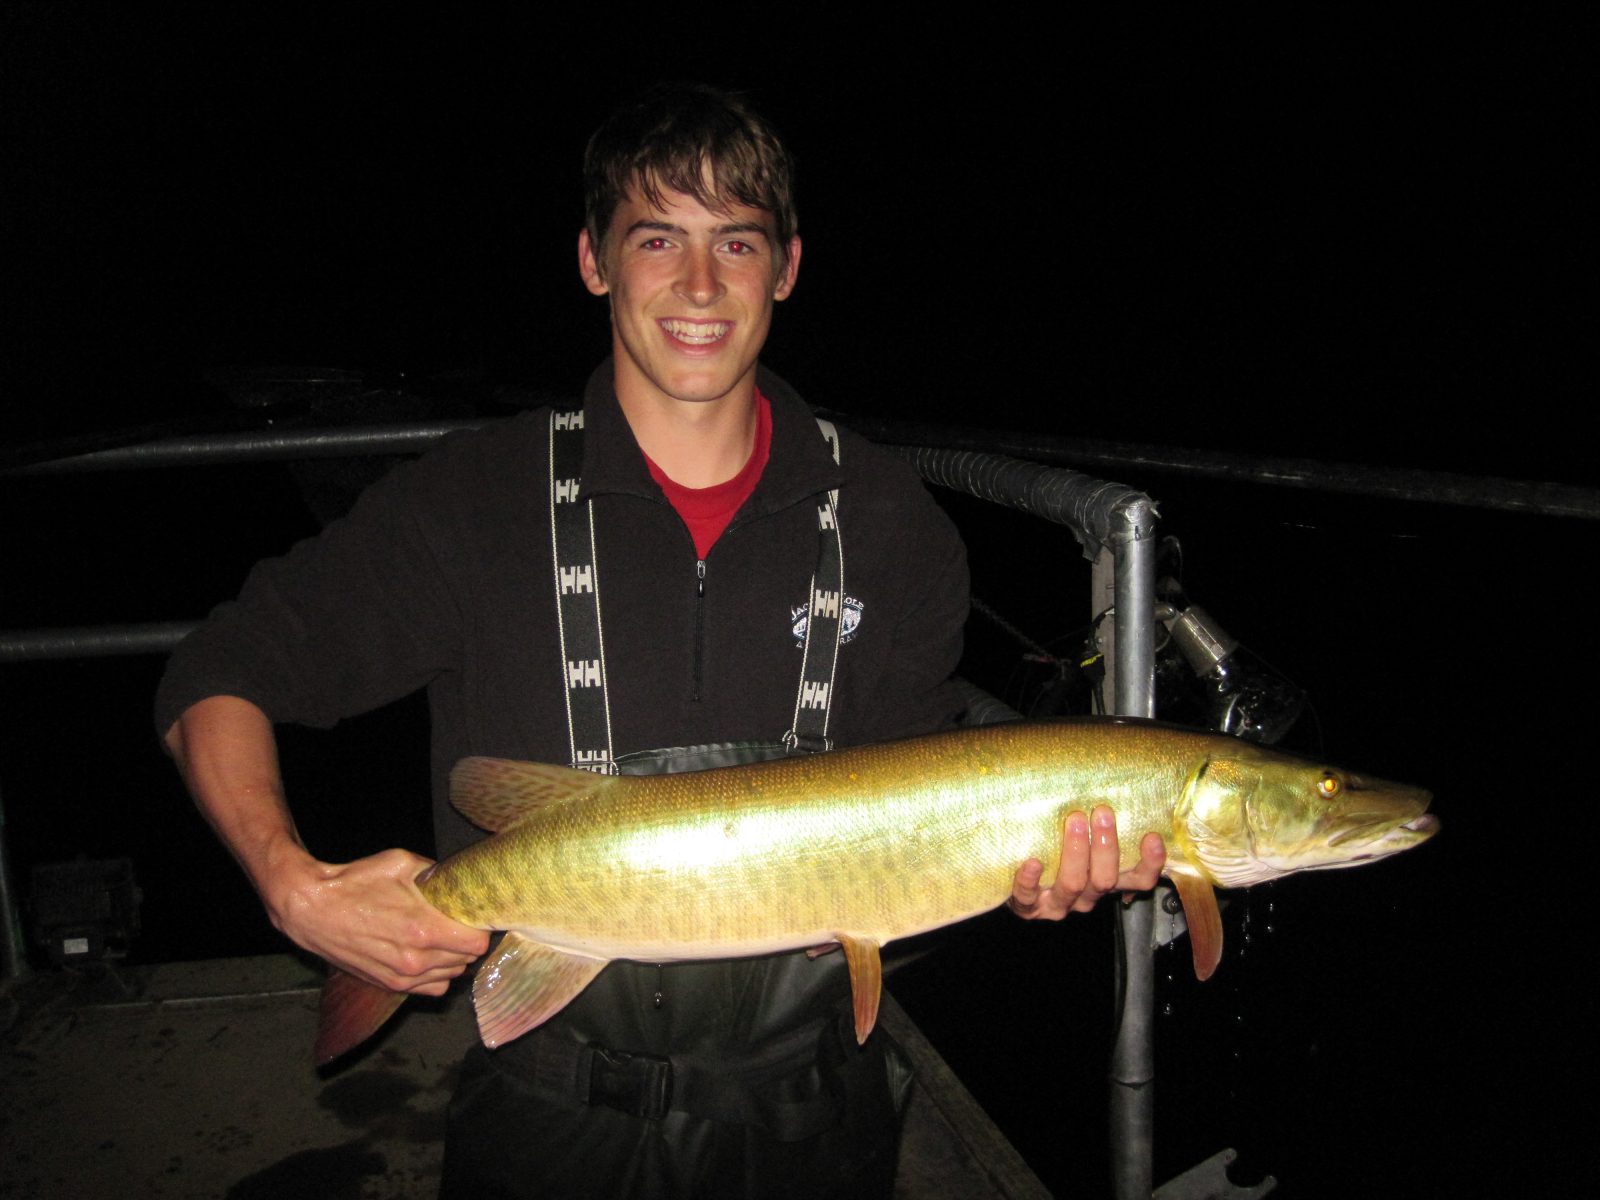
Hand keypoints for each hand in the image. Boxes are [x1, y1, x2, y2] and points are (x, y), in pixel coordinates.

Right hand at [265, 847, 489, 994]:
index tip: (475, 916)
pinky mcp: (389, 985)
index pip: (477, 944)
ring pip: (451, 976)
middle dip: (467, 941)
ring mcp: (402, 977)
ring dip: (454, 959)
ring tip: (442, 938)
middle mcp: (416, 960)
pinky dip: (437, 976)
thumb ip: (437, 874)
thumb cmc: (355, 882)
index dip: (481, 928)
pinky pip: (432, 989)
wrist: (312, 910)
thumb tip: (459, 879)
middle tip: (457, 922)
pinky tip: (428, 956)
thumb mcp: (401, 863)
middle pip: (467, 960)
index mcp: (423, 929)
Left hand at [1008, 805, 1165, 920]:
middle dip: (1105, 846)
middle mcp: (1087, 896)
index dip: (1151, 863)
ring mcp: (1058, 904)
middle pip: (1105, 880)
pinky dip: (1030, 880)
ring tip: (1074, 821)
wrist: (1016, 889)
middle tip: (1102, 812)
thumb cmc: (1056, 853)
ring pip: (1073, 884)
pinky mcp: (1028, 907)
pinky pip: (1028, 897)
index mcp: (1106, 881)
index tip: (1152, 837)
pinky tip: (1032, 862)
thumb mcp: (1085, 842)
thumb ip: (1099, 823)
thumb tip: (1111, 779)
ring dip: (1075, 853)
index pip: (1140, 880)